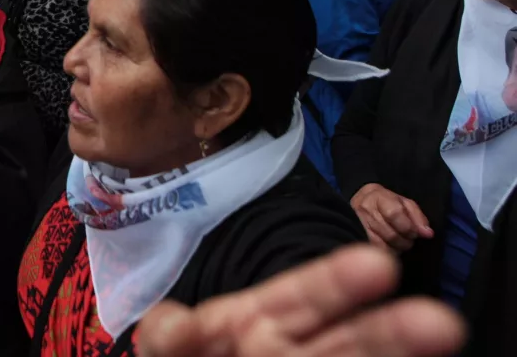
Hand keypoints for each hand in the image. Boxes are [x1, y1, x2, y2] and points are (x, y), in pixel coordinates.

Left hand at [137, 245, 463, 356]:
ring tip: (441, 334)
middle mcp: (286, 349)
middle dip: (387, 333)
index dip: (337, 283)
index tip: (378, 265)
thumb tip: (170, 327)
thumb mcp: (170, 344)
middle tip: (441, 322)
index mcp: (257, 320)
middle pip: (344, 343)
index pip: (303, 297)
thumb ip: (172, 335)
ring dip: (387, 349)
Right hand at [350, 183, 433, 250]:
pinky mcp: (357, 236)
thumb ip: (418, 217)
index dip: (408, 227)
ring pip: (383, 245)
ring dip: (397, 248)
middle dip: (405, 241)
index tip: (415, 233)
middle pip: (390, 234)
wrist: (361, 200)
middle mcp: (365, 209)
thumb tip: (428, 234)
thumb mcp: (404, 203)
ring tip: (400, 243)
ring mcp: (358, 224)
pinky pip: (376, 250)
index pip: (394, 214)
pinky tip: (391, 248)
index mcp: (379, 197)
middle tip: (409, 239)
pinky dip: (388, 252)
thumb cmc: (387, 202)